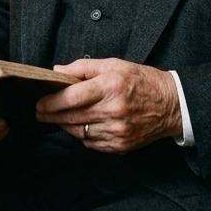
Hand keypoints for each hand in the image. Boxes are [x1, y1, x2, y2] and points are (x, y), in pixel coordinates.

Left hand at [34, 58, 181, 153]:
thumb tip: (57, 71)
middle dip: (51, 115)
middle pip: (72, 117)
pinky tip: (80, 125)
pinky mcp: (120, 145)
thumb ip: (84, 67)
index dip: (51, 102)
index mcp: (110, 87)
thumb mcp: (114, 64)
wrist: (171, 105)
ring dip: (65, 125)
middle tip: (39, 112)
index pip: (72, 97)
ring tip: (58, 117)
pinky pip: (92, 143)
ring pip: (79, 132)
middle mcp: (113, 111)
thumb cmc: (141, 81)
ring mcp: (117, 131)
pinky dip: (82, 135)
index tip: (39, 102)